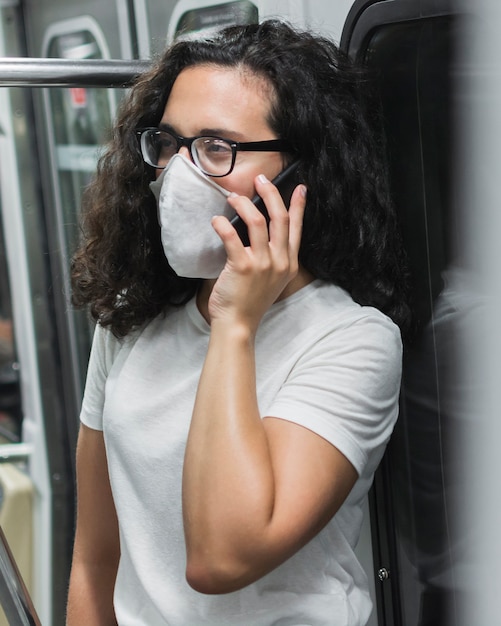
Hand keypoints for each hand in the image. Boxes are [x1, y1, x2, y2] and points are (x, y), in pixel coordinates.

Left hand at [208, 174, 306, 332]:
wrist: (238, 324)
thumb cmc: (250, 301)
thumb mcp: (272, 279)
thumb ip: (273, 257)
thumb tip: (261, 229)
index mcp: (289, 263)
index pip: (296, 227)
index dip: (299, 205)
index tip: (300, 188)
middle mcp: (279, 261)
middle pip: (280, 217)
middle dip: (270, 193)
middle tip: (259, 180)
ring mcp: (262, 264)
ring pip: (256, 221)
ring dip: (243, 204)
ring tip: (233, 198)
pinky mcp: (242, 266)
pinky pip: (231, 235)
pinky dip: (222, 223)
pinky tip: (216, 220)